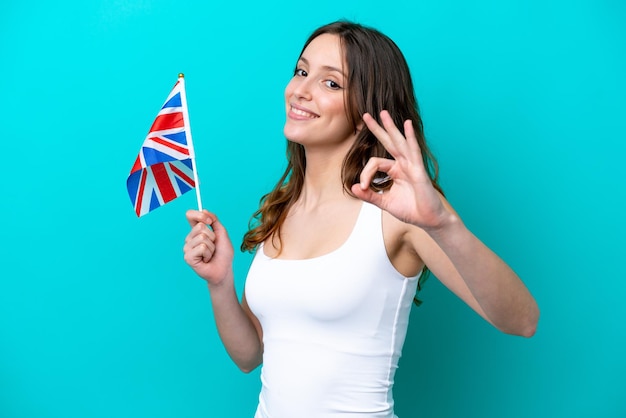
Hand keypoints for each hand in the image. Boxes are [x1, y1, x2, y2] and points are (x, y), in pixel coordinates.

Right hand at [183, 210, 233, 286]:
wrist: (224, 270)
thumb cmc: (223, 254)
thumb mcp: (222, 233)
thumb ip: (214, 221)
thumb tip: (204, 210)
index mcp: (196, 231)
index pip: (190, 216)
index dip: (199, 215)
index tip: (209, 221)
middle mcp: (190, 238)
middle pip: (200, 226)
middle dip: (212, 236)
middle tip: (213, 246)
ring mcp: (187, 248)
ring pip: (202, 237)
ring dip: (212, 247)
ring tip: (210, 254)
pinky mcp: (188, 257)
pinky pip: (201, 247)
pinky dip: (209, 253)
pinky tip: (206, 260)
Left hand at [351, 110, 450, 229]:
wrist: (429, 220)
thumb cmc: (411, 210)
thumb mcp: (385, 203)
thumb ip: (369, 195)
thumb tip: (353, 188)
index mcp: (395, 170)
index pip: (375, 163)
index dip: (365, 173)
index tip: (362, 187)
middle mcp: (403, 164)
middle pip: (388, 142)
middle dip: (377, 128)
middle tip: (366, 115)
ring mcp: (412, 165)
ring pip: (399, 142)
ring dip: (391, 127)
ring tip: (383, 113)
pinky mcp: (419, 170)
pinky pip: (414, 151)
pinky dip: (410, 137)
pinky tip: (407, 125)